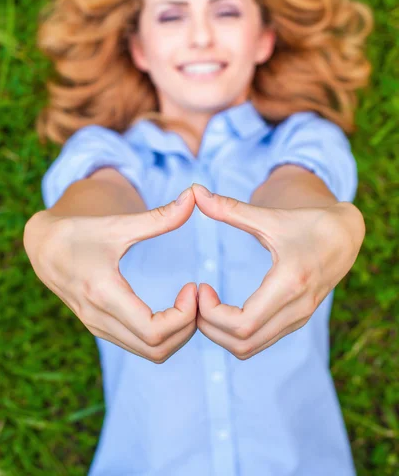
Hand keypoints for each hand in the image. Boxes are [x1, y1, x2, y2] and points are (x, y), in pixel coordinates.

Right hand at [23, 188, 197, 363]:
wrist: (43, 247)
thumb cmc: (81, 232)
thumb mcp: (119, 223)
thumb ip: (159, 216)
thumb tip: (193, 196)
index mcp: (103, 293)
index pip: (154, 331)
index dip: (184, 316)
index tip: (193, 286)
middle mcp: (99, 318)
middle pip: (157, 349)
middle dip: (187, 327)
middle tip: (198, 296)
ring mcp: (99, 327)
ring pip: (150, 353)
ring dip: (178, 334)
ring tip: (189, 302)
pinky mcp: (101, 328)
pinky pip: (139, 346)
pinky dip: (164, 335)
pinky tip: (174, 309)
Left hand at [191, 183, 364, 359]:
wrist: (345, 236)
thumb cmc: (307, 223)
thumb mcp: (269, 216)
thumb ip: (230, 208)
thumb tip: (194, 191)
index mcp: (289, 283)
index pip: (242, 324)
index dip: (212, 313)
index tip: (200, 288)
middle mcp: (296, 308)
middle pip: (242, 344)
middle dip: (209, 327)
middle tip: (196, 299)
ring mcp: (297, 318)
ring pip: (249, 348)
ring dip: (220, 333)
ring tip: (206, 304)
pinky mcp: (295, 320)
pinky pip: (259, 341)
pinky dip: (234, 333)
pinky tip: (223, 309)